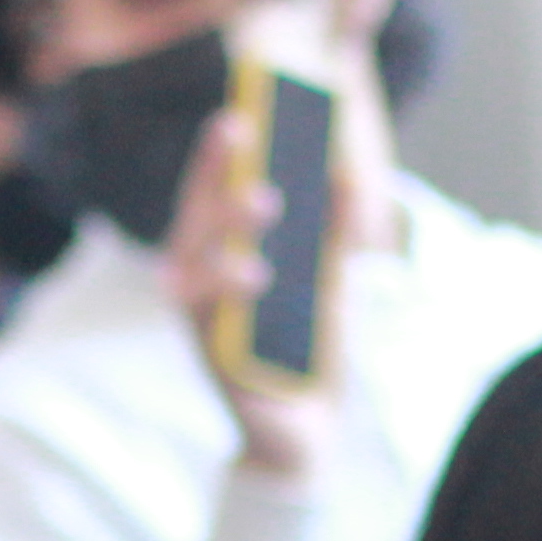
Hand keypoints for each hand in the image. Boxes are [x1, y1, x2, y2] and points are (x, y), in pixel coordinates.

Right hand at [158, 111, 341, 480]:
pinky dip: (227, 290)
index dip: (222, 151)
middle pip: (197, 211)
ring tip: (266, 203)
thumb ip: (337, 235)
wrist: (308, 431)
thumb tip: (347, 176)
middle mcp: (200, 277)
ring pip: (194, 255)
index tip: (238, 108)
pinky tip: (257, 274)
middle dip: (217, 169)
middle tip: (242, 131)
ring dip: (226, 223)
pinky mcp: (205, 353)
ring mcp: (197, 316)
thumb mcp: (336, 282)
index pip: (217, 189)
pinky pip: (204, 314)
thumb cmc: (312, 350)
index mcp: (227, 251)